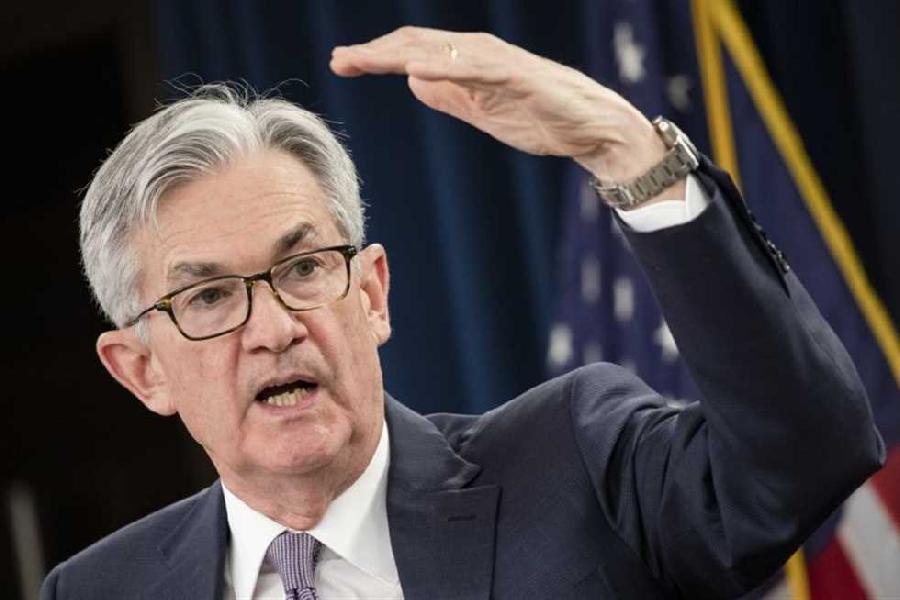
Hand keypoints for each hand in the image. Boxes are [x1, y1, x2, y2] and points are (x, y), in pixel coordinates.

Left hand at [330, 26, 681, 198]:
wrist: (593, 130)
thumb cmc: (541, 118)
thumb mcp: (482, 110)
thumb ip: (450, 95)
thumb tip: (413, 80)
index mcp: (468, 62)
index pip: (414, 52)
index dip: (377, 56)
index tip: (343, 64)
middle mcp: (479, 53)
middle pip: (417, 45)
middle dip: (375, 52)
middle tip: (338, 61)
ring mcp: (498, 62)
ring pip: (439, 51)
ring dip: (397, 54)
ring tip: (362, 60)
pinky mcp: (519, 76)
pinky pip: (476, 69)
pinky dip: (445, 66)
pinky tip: (416, 70)